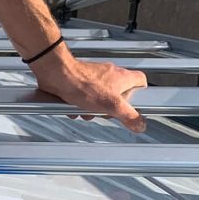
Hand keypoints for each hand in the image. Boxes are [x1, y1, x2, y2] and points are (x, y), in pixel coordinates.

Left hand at [31, 48, 147, 132]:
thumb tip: (140, 125)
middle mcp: (109, 74)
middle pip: (118, 94)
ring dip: (91, 108)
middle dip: (110, 108)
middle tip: (105, 113)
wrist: (57, 76)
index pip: (141, 80)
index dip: (141, 92)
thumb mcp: (112, 105)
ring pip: (98, 97)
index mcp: (122, 77)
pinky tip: (73, 108)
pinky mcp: (79, 80)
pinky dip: (78, 104)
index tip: (137, 103)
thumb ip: (129, 116)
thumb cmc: (83, 85)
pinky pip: (83, 96)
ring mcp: (93, 77)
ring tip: (85, 112)